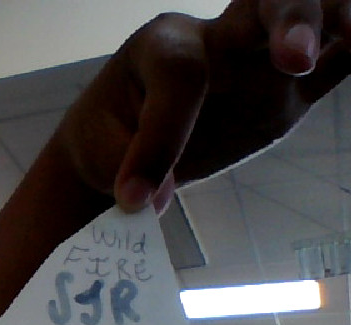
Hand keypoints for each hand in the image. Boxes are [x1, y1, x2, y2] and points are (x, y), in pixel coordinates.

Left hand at [57, 0, 350, 212]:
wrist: (120, 146)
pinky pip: (336, 65)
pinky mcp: (287, 92)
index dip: (160, 139)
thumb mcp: (101, 154)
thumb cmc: (107, 142)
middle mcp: (216, 39)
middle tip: (296, 58)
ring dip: (341, 20)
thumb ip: (131, 166)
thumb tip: (154, 200)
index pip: (182, 76)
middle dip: (292, 18)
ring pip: (314, 20)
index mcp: (163, 46)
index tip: (134, 198)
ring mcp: (258, 61)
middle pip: (266, 2)